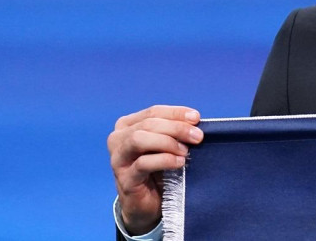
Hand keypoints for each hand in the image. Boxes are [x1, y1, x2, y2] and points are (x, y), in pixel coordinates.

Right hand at [107, 105, 202, 233]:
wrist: (149, 203)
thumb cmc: (159, 169)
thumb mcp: (166, 145)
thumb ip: (174, 131)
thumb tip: (194, 120)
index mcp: (127, 126)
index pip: (153, 112)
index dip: (176, 113)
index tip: (196, 118)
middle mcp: (118, 139)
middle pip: (148, 124)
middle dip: (176, 128)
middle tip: (197, 137)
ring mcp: (118, 159)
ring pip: (139, 139)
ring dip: (167, 142)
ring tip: (185, 151)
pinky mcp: (124, 179)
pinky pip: (143, 163)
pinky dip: (164, 160)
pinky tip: (179, 162)